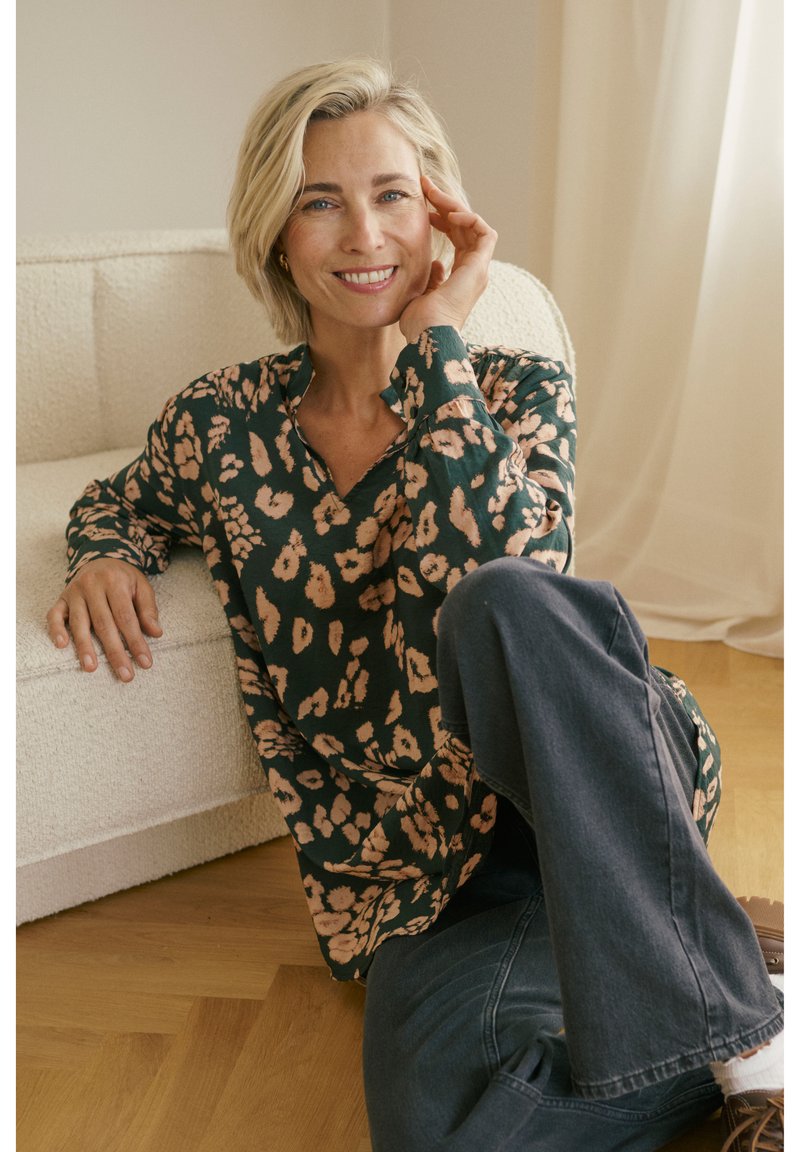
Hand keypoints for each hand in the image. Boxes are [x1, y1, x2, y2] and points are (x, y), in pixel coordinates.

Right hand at [46, 558, 162, 682]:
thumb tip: (156, 633)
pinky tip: (61, 645)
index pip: (126, 617)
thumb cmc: (124, 578)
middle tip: (125, 675)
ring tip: (91, 668)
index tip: (145, 662)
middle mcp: (92, 586)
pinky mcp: (61, 598)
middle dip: (115, 652)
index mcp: (115, 582)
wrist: (101, 557)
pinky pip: (54, 615)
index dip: (135, 641)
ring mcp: (74, 592)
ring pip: (79, 622)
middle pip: (104, 624)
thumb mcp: (142, 587)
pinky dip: (56, 629)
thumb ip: (148, 610)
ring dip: (85, 647)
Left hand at [399, 176, 497, 343]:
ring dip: (454, 205)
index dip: (441, 219)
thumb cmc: (419, 324)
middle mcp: (473, 271)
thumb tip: (436, 263)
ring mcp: (478, 269)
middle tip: (426, 187)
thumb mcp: (420, 293)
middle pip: (465, 227)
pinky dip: (469, 218)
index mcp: (460, 277)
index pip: (456, 238)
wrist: (428, 337)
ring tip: (433, 194)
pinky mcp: (480, 267)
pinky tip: (448, 213)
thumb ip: (430, 277)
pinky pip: (484, 232)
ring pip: (473, 225)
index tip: (422, 207)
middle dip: (446, 204)